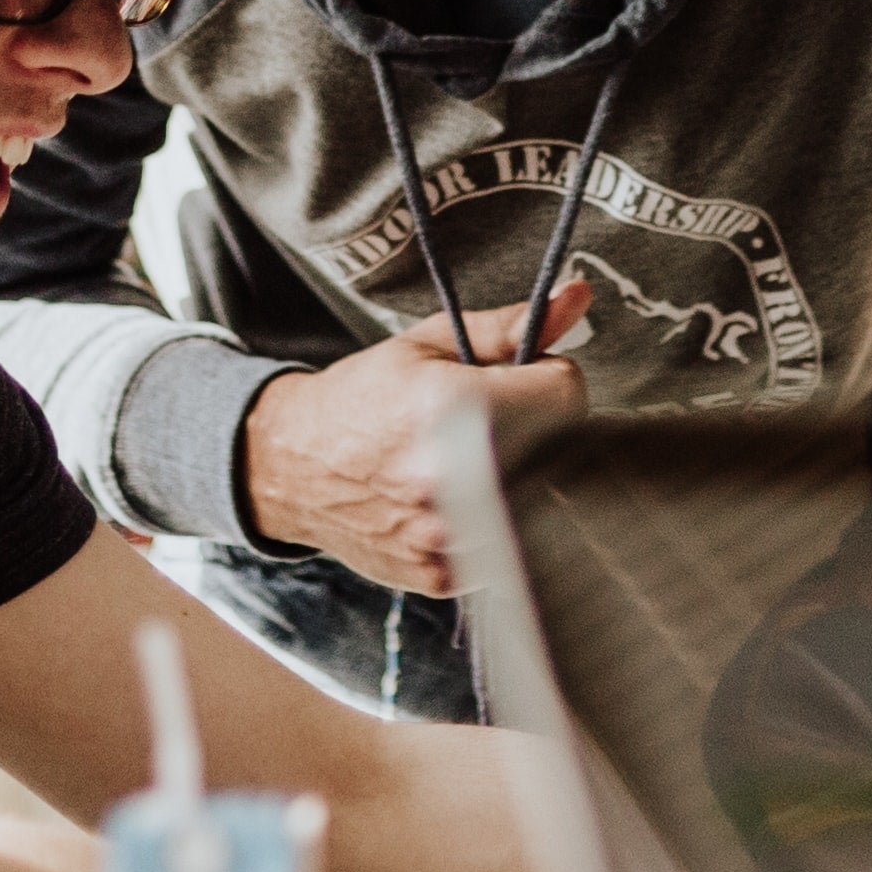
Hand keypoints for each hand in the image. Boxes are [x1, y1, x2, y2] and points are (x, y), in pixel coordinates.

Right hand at [240, 278, 591, 593]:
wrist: (293, 465)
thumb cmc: (362, 398)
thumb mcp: (428, 344)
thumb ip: (509, 326)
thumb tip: (577, 297)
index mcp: (451, 408)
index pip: (566, 393)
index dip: (546, 379)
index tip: (519, 382)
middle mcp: (451, 478)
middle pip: (559, 448)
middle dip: (534, 429)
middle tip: (488, 422)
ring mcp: (447, 535)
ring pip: (537, 500)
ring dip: (516, 478)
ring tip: (467, 461)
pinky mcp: (442, 574)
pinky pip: (505, 544)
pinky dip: (490, 522)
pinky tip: (452, 501)